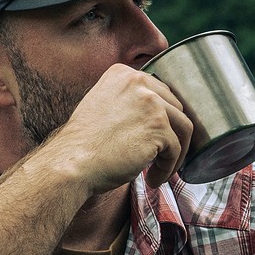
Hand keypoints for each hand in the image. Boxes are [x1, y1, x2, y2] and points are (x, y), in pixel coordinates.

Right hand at [34, 65, 192, 192]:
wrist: (71, 163)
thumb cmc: (84, 145)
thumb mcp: (103, 108)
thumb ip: (127, 103)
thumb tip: (156, 116)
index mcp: (123, 74)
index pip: (159, 93)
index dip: (162, 120)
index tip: (156, 139)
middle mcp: (138, 82)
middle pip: (175, 109)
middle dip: (172, 136)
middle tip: (160, 158)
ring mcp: (151, 103)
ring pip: (183, 128)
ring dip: (175, 154)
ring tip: (160, 170)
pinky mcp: (159, 127)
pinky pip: (176, 150)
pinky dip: (168, 169)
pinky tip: (151, 179)